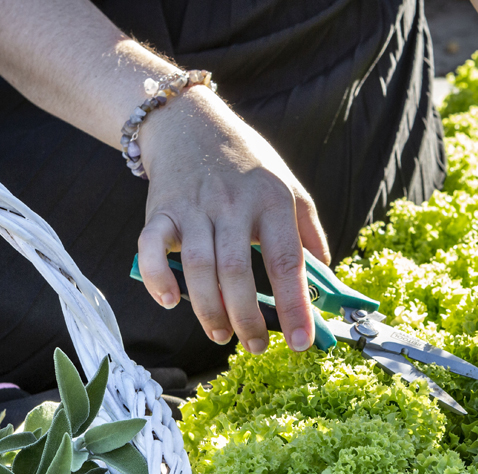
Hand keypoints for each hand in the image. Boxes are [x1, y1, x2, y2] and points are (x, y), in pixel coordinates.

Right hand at [133, 86, 330, 353]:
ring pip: (198, 267)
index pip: (287, 261)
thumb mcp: (289, 186)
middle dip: (247, 318)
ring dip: (209, 309)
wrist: (190, 123)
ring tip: (222, 334)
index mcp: (271, 201)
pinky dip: (157, 278)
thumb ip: (309, 232)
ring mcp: (193, 207)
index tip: (301, 342)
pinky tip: (170, 301)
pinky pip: (151, 248)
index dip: (295, 304)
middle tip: (256, 346)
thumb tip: (326, 274)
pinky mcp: (160, 211)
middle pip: (237, 272)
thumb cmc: (246, 163)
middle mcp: (232, 204)